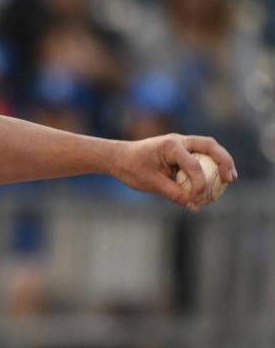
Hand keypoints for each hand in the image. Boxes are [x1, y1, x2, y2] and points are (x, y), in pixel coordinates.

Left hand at [110, 134, 236, 210]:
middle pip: (210, 146)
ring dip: (221, 161)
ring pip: (208, 149)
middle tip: (230, 179)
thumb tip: (195, 207)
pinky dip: (210, 166)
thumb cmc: (131, 168)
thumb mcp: (152, 184)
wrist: (117, 157)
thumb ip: (174, 194)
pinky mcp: (180, 150)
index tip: (197, 198)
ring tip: (230, 179)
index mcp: (170, 145)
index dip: (199, 183)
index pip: (193, 164)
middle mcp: (179, 140)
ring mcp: (181, 144)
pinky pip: (200, 156)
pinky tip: (216, 180)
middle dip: (224, 161)